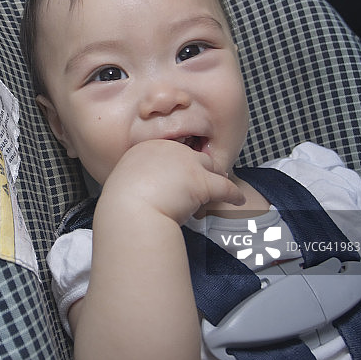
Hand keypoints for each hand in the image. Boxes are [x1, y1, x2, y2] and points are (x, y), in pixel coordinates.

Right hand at [100, 139, 244, 224]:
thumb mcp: (124, 182)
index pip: (171, 152)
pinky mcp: (202, 181)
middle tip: (203, 181)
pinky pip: (225, 187)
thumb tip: (142, 189)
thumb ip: (136, 179)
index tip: (181, 174)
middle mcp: (170, 149)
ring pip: (211, 168)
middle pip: (193, 156)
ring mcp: (187, 163)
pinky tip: (238, 200)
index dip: (179, 164)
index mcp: (148, 148)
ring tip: (222, 189)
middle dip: (200, 168)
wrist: (128, 211)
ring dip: (218, 178)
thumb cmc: (121, 204)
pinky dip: (234, 194)